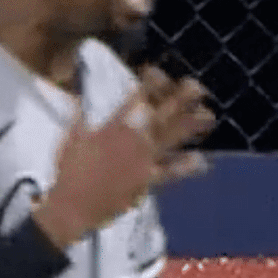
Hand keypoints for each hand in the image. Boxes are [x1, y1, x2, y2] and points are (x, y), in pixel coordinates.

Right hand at [33, 67, 213, 248]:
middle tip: (196, 86)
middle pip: (161, 113)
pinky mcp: (147, 180)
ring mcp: (142, 159)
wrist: (72, 205)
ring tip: (209, 117)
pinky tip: (201, 161)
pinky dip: (186, 167)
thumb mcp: (72, 137)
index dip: (150, 82)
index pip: (136, 97)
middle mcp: (132, 138)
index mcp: (113, 125)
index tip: (158, 72)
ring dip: (192, 126)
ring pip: (172, 138)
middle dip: (180, 98)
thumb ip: (77, 114)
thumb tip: (75, 95)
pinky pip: (171, 172)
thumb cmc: (69, 170)